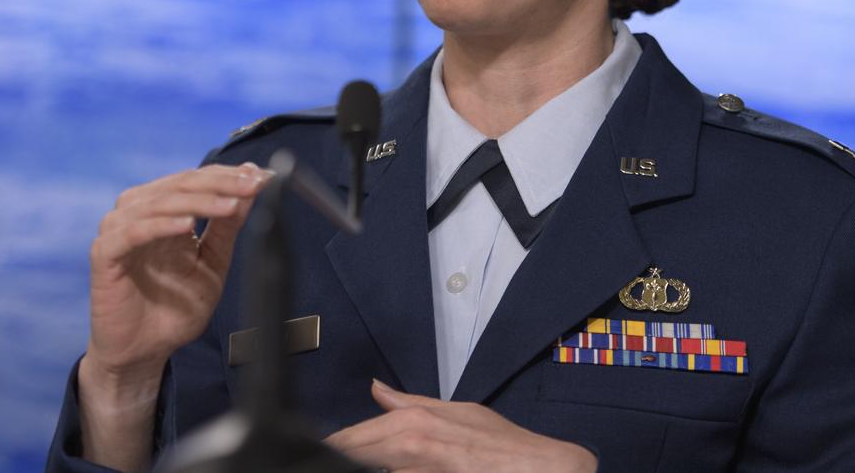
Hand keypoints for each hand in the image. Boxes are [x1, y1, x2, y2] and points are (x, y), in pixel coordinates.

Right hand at [78, 162, 271, 469]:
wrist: (144, 351)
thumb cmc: (174, 307)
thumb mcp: (213, 262)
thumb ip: (227, 226)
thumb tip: (250, 187)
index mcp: (163, 209)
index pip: (197, 179)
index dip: (230, 175)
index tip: (263, 177)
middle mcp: (139, 212)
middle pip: (181, 184)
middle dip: (221, 184)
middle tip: (252, 185)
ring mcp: (119, 230)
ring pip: (160, 202)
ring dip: (198, 201)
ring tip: (230, 205)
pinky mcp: (105, 254)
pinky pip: (133, 232)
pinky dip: (161, 225)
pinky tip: (187, 225)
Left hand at [325, 380, 597, 472]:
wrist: (550, 469)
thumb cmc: (508, 449)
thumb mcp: (458, 415)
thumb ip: (410, 404)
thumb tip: (376, 389)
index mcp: (413, 424)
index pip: (349, 442)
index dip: (326, 450)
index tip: (304, 454)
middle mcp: (413, 445)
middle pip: (351, 456)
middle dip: (334, 457)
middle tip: (308, 460)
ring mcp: (423, 468)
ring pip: (370, 467)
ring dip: (352, 465)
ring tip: (336, 462)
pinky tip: (384, 471)